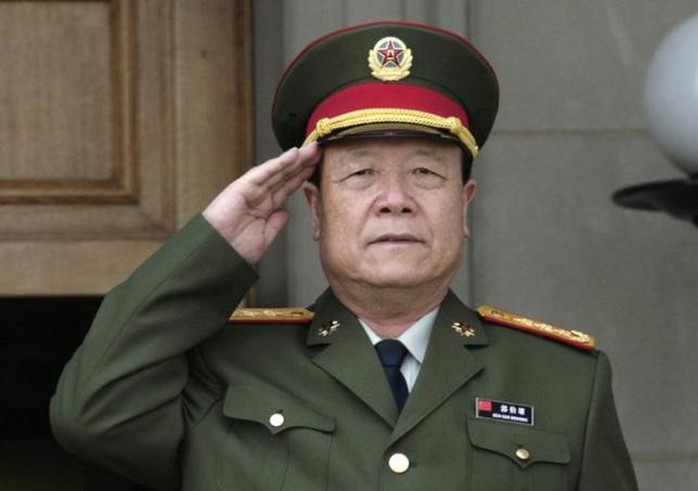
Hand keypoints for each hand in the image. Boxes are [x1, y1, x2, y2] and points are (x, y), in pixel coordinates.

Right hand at [202, 143, 321, 265]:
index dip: (302, 177)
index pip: (287, 188)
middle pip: (284, 176)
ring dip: (294, 160)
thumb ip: (275, 224)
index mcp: (264, 208)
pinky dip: (278, 163)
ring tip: (311, 149)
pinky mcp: (241, 187)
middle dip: (302, 164)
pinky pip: (263, 173)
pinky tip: (292, 155)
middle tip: (319, 151)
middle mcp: (258, 196)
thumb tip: (286, 213)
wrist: (217, 256)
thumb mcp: (264, 238)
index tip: (318, 167)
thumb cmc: (235, 250)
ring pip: (277, 171)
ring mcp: (250, 190)